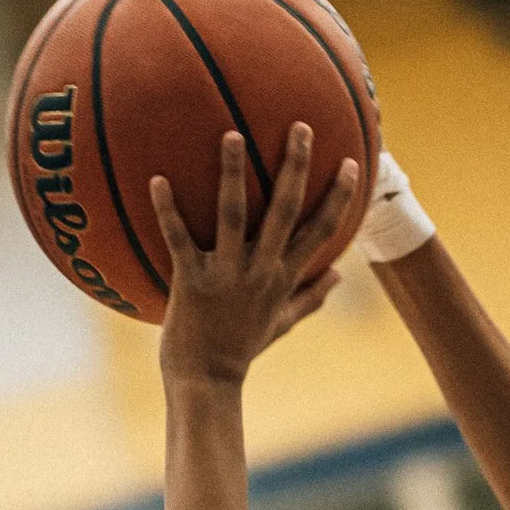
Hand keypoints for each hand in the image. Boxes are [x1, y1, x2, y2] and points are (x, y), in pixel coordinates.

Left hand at [155, 125, 361, 388]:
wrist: (207, 382)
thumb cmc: (240, 350)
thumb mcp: (281, 324)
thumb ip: (310, 297)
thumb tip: (339, 276)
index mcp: (283, 277)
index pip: (322, 231)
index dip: (340, 197)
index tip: (353, 164)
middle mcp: (261, 271)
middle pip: (286, 211)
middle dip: (297, 167)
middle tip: (301, 127)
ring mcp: (227, 276)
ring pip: (235, 216)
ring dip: (234, 174)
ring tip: (232, 134)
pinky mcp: (190, 282)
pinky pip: (178, 239)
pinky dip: (167, 210)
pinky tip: (156, 178)